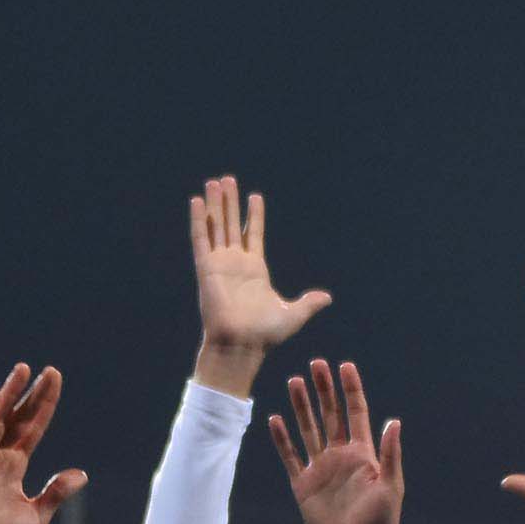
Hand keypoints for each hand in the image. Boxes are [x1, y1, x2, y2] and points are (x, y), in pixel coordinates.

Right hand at [0, 366, 84, 523]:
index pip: (32, 428)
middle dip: (29, 394)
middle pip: (15, 417)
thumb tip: (81, 474)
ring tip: (21, 371)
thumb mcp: (37, 514)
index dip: (43, 405)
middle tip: (45, 370)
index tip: (54, 382)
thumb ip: (56, 492)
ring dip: (7, 395)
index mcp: (14, 466)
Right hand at [191, 176, 329, 397]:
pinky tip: (197, 202)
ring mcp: (220, 264)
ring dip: (214, 204)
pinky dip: (199, 220)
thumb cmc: (265, 335)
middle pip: (232, 224)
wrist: (243, 344)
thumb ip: (308, 303)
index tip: (255, 196)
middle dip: (230, 202)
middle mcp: (236, 263)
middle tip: (227, 179)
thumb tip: (327, 298)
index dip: (254, 215)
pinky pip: (201, 239)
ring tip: (214, 182)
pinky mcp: (206, 268)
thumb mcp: (293, 315)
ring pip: (216, 226)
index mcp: (255, 270)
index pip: (253, 235)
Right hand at [269, 359, 404, 523]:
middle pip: (330, 415)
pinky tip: (275, 419)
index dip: (351, 390)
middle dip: (324, 389)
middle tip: (316, 364)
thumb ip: (390, 454)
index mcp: (363, 454)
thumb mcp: (391, 487)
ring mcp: (320, 468)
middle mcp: (340, 456)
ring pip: (308, 429)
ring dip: (301, 406)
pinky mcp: (303, 484)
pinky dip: (282, 439)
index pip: (356, 413)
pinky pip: (290, 457)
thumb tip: (394, 421)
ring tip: (294, 381)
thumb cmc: (381, 522)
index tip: (345, 366)